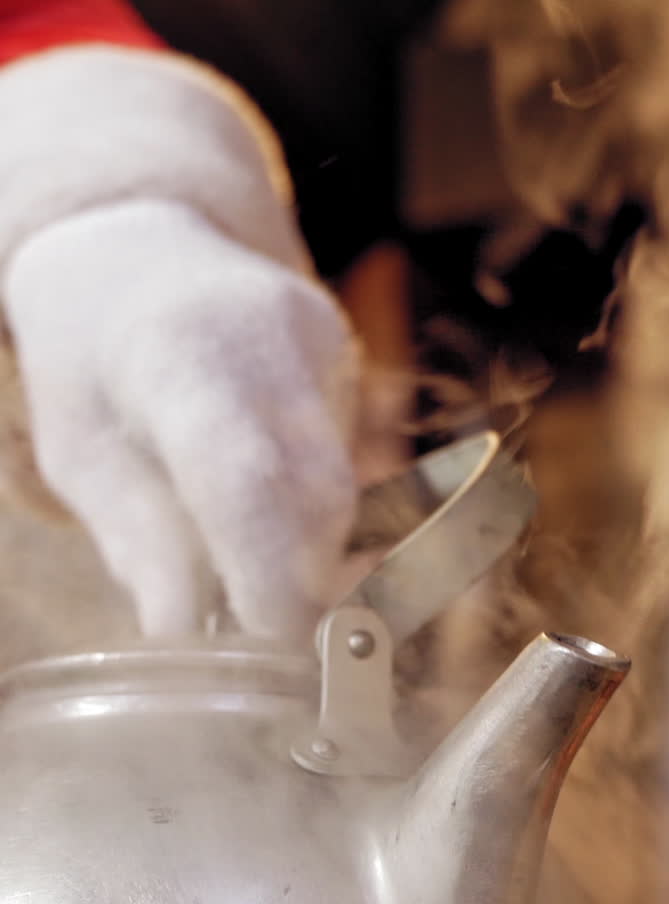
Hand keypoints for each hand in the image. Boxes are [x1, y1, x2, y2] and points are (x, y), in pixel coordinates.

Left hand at [3, 197, 358, 639]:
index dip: (267, 575)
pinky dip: (314, 521)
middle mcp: (273, 332)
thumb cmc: (92, 363)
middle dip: (297, 585)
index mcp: (178, 348)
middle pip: (316, 493)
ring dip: (307, 558)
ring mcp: (325, 343)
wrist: (136, 257)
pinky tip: (267, 523)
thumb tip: (190, 643)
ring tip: (250, 583)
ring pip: (342, 490)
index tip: (265, 646)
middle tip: (260, 643)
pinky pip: (348, 469)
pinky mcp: (351, 364)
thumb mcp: (83, 455)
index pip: (245, 476)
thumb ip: (141, 543)